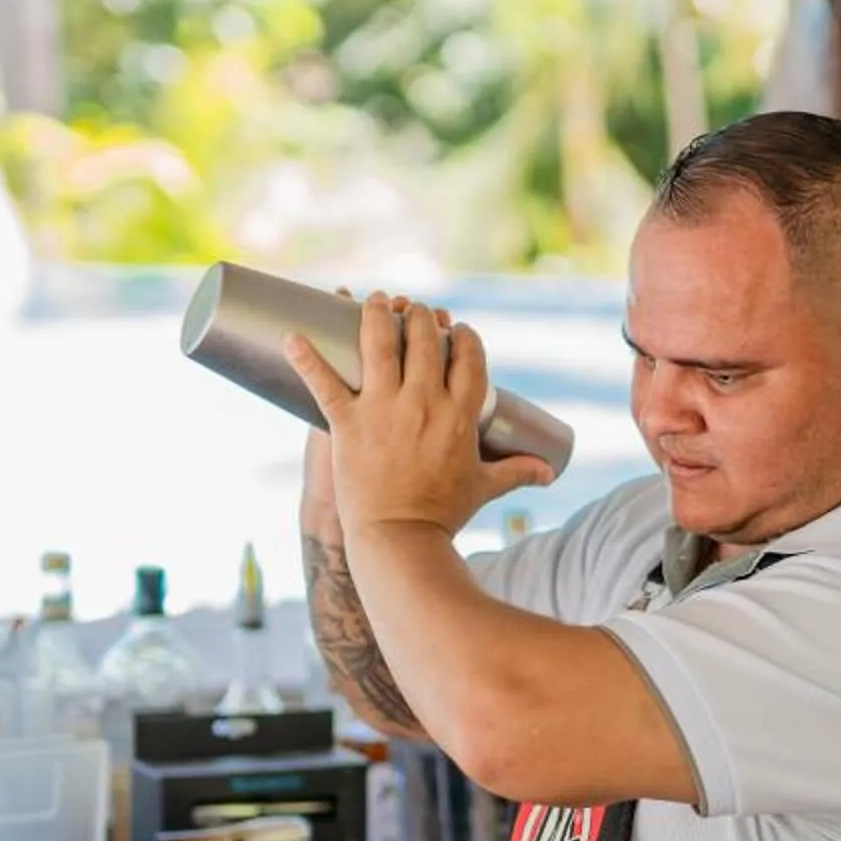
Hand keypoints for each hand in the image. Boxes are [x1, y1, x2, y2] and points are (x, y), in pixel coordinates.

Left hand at [286, 293, 556, 535]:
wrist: (401, 540)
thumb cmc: (444, 514)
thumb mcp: (484, 488)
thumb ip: (517, 472)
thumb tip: (548, 471)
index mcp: (460, 415)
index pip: (468, 357)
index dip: (463, 336)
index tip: (456, 329)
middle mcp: (424, 403)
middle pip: (425, 340)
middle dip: (420, 315)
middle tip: (412, 309)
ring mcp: (383, 410)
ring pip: (379, 345)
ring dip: (376, 314)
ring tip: (374, 300)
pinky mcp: (348, 423)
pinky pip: (323, 382)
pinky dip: (306, 357)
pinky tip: (292, 336)